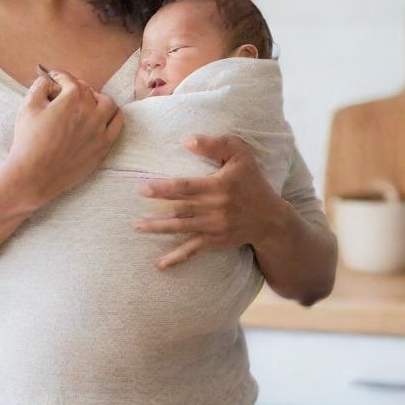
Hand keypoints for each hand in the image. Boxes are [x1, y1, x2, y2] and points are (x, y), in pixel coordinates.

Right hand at [4, 69, 122, 207]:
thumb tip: (48, 81)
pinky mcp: (104, 146)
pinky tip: (103, 117)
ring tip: (89, 103)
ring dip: (98, 99)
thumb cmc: (28, 141)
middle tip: (67, 92)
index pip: (69, 80)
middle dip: (76, 87)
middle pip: (88, 91)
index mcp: (71, 99)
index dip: (59, 77)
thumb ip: (39, 87)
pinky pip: (117, 124)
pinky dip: (112, 116)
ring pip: (108, 104)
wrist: (34, 175)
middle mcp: (90, 111)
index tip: (54, 79)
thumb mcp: (28, 107)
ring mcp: (100, 130)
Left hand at [133, 134, 285, 269]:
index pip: (185, 187)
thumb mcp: (241, 154)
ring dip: (158, 229)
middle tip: (134, 210)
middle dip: (155, 210)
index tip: (143, 189)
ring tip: (138, 227)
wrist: (270, 218)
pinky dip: (176, 258)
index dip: (163, 189)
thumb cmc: (252, 181)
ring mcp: (214, 227)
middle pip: (180, 209)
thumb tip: (187, 140)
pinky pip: (193, 250)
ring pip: (181, 228)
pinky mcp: (215, 241)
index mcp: (218, 186)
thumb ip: (215, 144)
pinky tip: (160, 264)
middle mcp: (215, 208)